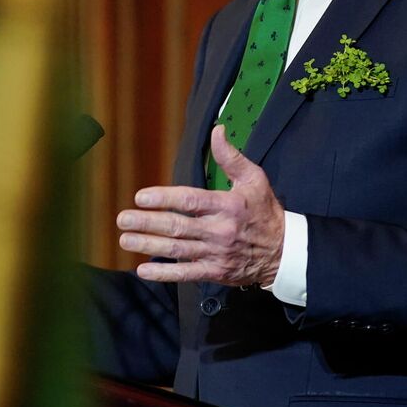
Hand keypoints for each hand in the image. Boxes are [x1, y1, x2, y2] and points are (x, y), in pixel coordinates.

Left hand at [115, 126, 285, 286]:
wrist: (284, 251)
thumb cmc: (265, 212)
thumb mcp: (255, 179)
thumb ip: (231, 157)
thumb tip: (217, 132)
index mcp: (228, 205)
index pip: (190, 201)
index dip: (164, 199)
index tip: (141, 197)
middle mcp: (219, 230)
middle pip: (178, 226)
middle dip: (147, 223)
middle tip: (123, 219)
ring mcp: (216, 253)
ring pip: (177, 250)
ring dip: (149, 245)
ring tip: (126, 239)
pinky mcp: (216, 272)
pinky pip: (186, 274)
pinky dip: (164, 273)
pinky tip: (144, 269)